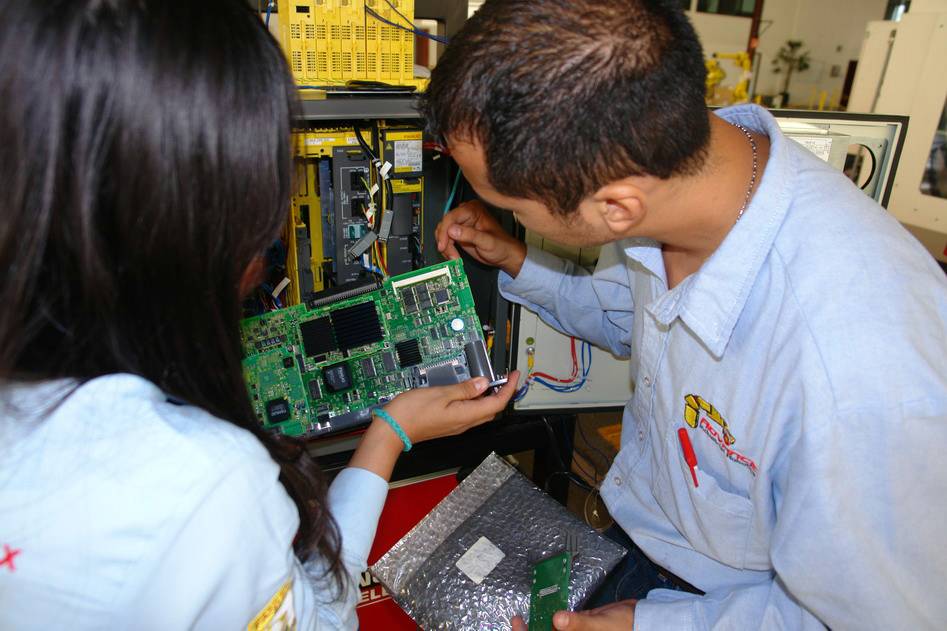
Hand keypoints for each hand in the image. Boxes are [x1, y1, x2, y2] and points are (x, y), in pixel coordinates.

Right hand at [384, 371, 519, 443]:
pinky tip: (469, 390)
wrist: (393, 430)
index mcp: (466, 415)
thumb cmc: (411, 413)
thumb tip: (483, 384)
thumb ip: (464, 389)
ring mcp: (456, 425)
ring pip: (481, 412)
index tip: (515, 376)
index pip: (497, 403)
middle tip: (506, 378)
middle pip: (492, 409)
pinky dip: (476, 400)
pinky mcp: (448, 424)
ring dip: (489, 397)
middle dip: (503, 393)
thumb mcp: (440, 393)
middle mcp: (464, 423)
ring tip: (489, 381)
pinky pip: (469, 412)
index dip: (510, 389)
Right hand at [435, 200, 526, 276]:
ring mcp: (461, 223)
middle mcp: (466, 213)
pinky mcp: (459, 233)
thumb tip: (451, 230)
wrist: (505, 256)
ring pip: (442, 232)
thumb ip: (470, 235)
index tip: (443, 246)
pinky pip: (445, 239)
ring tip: (454, 258)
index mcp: (473, 210)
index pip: (452, 216)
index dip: (444, 231)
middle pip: (444, 224)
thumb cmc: (502, 247)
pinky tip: (453, 257)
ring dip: (445, 247)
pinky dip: (446, 249)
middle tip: (450, 255)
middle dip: (444, 241)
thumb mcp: (487, 242)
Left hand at [511, 600, 635, 630]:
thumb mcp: (601, 626)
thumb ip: (579, 624)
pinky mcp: (577, 628)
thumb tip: (557, 620)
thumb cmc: (624, 628)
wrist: (641, 621)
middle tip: (516, 620)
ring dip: (538, 625)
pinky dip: (551, 619)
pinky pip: (560, 625)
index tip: (517, 624)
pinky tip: (545, 611)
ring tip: (524, 617)